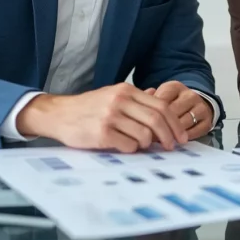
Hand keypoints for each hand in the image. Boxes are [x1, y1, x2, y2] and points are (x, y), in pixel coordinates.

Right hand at [16, 83, 186, 152]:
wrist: (58, 114)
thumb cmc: (87, 108)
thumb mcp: (112, 95)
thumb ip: (136, 99)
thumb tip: (159, 100)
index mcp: (126, 90)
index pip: (161, 106)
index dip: (175, 123)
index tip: (181, 136)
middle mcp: (120, 100)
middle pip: (156, 120)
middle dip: (169, 136)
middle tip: (171, 147)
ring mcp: (110, 116)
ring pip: (144, 135)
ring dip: (147, 144)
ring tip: (140, 146)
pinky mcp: (101, 133)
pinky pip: (128, 145)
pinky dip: (132, 149)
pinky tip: (125, 146)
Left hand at [147, 81, 213, 139]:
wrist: (196, 105)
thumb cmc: (172, 103)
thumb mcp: (159, 98)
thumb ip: (147, 104)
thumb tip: (136, 112)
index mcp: (175, 87)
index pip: (161, 101)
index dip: (151, 115)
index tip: (142, 126)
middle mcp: (189, 95)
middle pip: (172, 112)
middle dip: (160, 126)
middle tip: (149, 137)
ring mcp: (200, 107)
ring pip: (184, 122)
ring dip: (171, 133)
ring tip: (160, 141)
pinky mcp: (208, 120)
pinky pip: (195, 131)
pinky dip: (184, 137)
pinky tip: (175, 140)